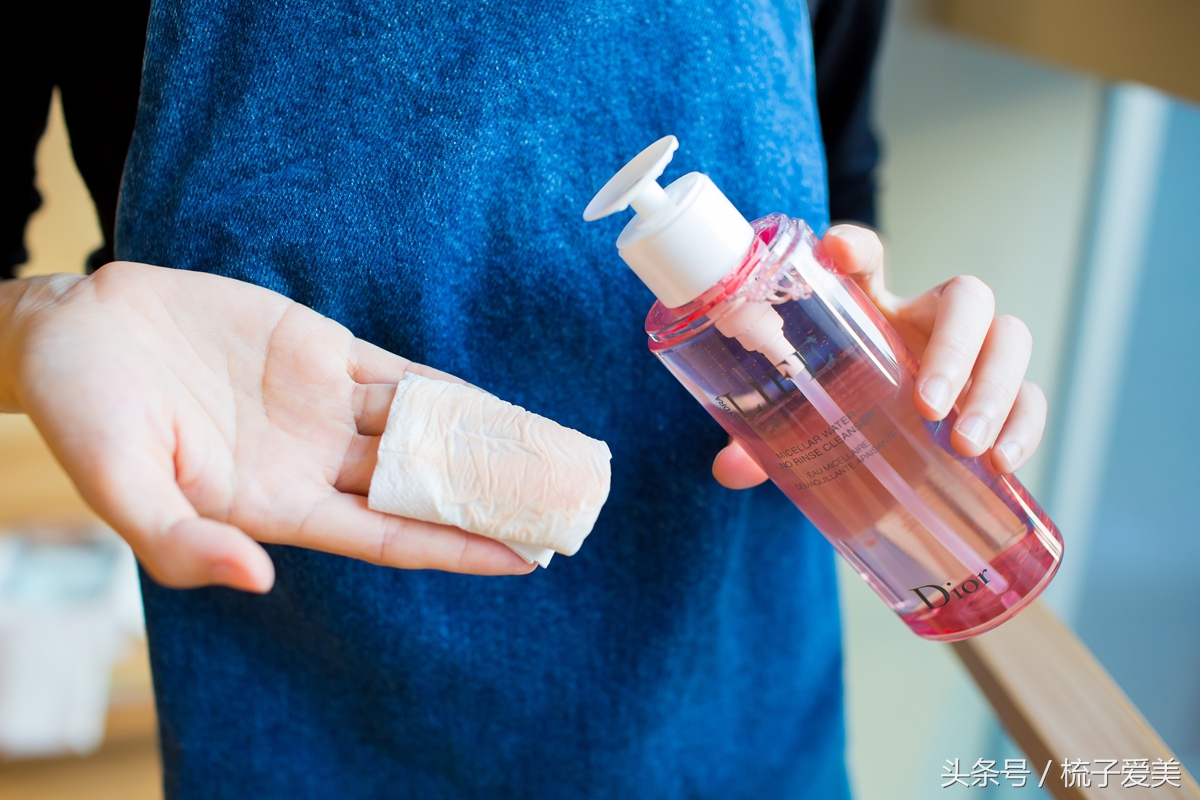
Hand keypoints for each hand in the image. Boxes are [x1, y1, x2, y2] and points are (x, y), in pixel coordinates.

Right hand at [1, 263, 532, 592]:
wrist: (70, 329)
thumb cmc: (83, 414)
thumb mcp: (118, 486)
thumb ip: (182, 540)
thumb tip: (257, 580)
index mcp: (276, 504)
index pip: (390, 535)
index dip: (458, 548)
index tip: (524, 559)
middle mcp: (312, 461)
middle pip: (422, 486)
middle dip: (488, 498)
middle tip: (562, 506)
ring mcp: (320, 404)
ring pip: (422, 429)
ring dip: (480, 441)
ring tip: (546, 454)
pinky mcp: (317, 349)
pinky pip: (397, 373)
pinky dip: (444, 389)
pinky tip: (488, 401)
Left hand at [712, 224, 1045, 487]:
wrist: (877, 451)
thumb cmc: (832, 415)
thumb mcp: (796, 422)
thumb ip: (761, 442)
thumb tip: (730, 470)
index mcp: (867, 309)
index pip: (866, 257)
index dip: (855, 247)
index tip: (837, 251)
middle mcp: (925, 321)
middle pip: (965, 297)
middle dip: (952, 346)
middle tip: (928, 406)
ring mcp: (971, 357)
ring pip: (1010, 340)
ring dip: (995, 390)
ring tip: (965, 445)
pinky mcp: (1000, 398)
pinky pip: (1032, 398)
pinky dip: (1025, 427)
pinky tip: (1001, 463)